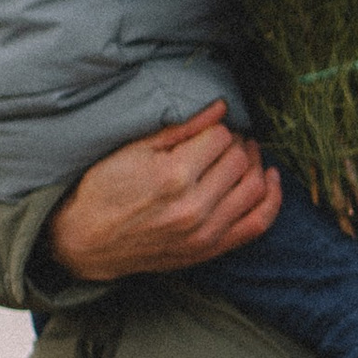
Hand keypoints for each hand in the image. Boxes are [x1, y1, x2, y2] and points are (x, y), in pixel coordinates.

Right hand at [44, 107, 281, 281]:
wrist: (84, 242)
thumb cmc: (103, 190)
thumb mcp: (134, 150)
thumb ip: (181, 129)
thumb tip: (220, 107)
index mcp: (173, 176)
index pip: (220, 138)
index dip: (217, 128)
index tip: (208, 129)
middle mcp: (194, 207)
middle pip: (240, 160)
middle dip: (236, 143)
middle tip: (224, 139)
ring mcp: (205, 233)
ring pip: (255, 187)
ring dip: (256, 164)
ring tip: (243, 154)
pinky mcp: (210, 250)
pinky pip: (259, 223)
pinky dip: (273, 199)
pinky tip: (270, 179)